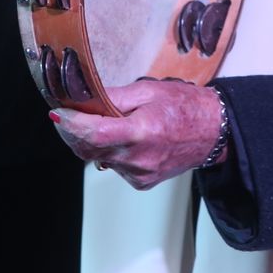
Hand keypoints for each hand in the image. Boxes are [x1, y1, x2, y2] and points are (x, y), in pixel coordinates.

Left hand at [51, 79, 224, 189]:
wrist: (214, 131)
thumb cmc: (185, 107)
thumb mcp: (148, 90)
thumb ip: (113, 96)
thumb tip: (83, 97)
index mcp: (142, 132)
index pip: (94, 133)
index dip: (71, 124)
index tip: (58, 113)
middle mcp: (139, 158)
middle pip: (89, 149)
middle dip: (73, 132)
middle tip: (68, 114)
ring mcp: (140, 174)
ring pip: (99, 158)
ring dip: (92, 141)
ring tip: (102, 122)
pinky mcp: (141, 182)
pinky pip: (113, 166)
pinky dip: (109, 152)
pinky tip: (122, 138)